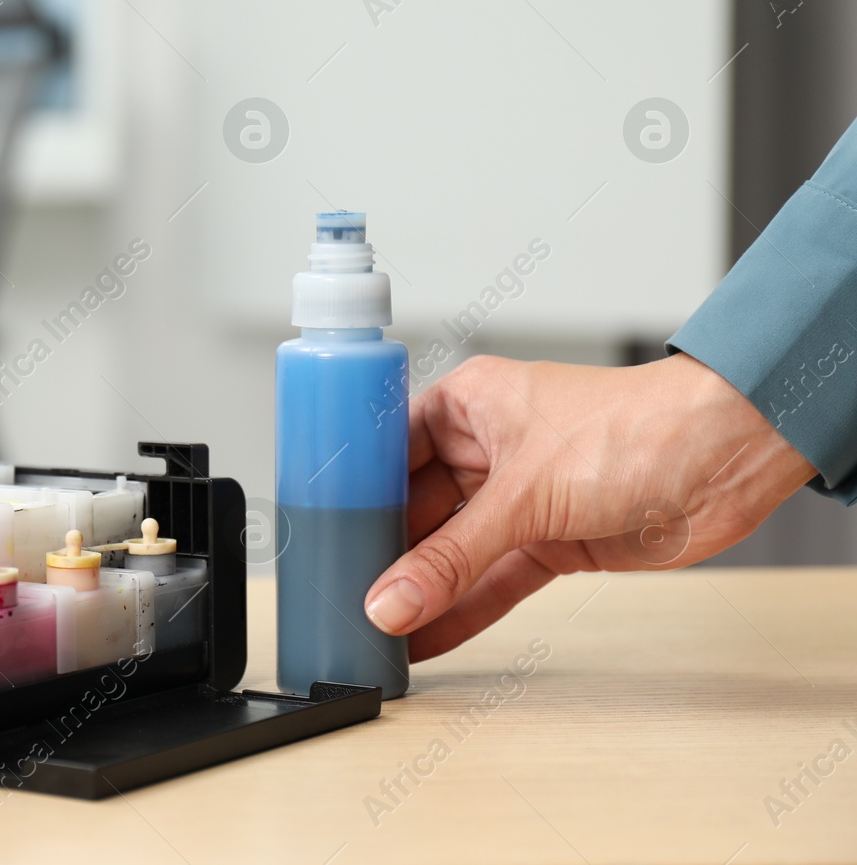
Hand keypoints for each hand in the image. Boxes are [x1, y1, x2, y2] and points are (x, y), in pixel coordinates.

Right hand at [363, 352, 816, 661]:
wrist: (727, 459)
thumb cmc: (635, 429)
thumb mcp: (523, 495)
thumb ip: (451, 558)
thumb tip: (390, 601)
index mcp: (466, 404)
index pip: (387, 450)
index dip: (352, 492)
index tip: (318, 534)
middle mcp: (486, 448)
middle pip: (415, 508)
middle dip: (384, 553)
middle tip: (341, 596)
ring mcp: (519, 497)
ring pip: (453, 551)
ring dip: (422, 589)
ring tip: (374, 630)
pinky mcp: (550, 541)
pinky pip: (492, 580)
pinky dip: (463, 609)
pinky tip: (426, 640)